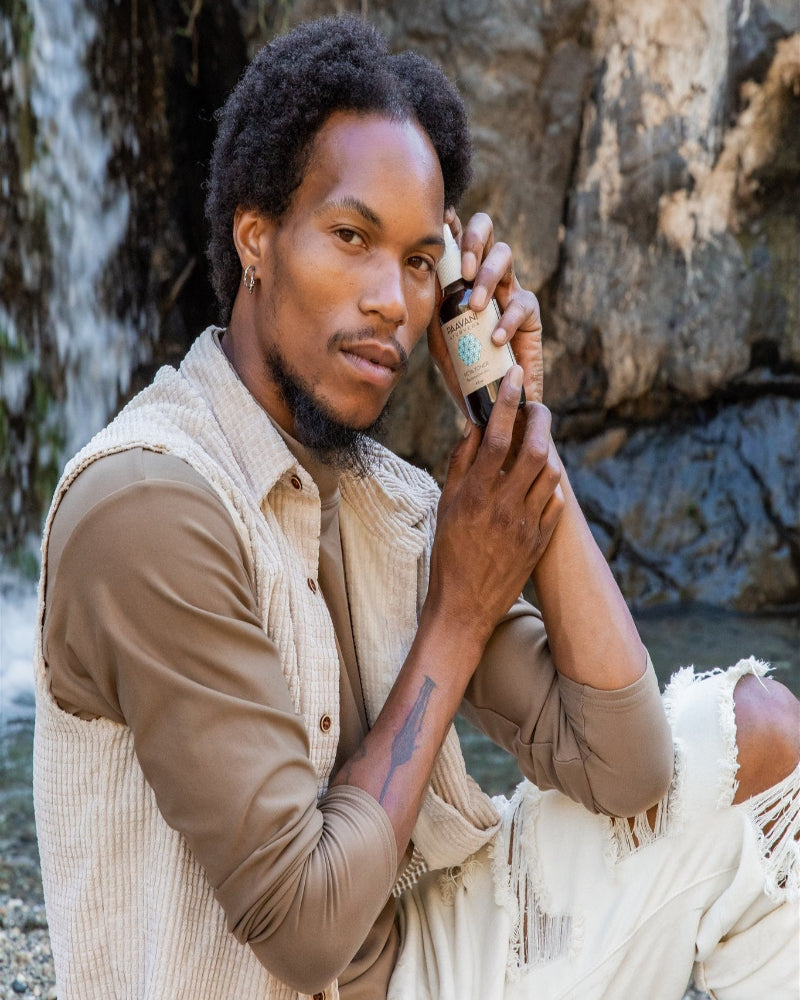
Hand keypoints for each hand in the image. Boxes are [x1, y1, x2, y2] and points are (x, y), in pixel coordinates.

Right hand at [425, 366, 563, 653]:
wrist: (464, 605)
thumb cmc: (448, 552)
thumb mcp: (446, 505)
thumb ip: (461, 465)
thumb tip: (475, 428)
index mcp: (474, 494)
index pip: (495, 437)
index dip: (506, 402)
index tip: (513, 377)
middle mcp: (503, 506)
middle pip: (534, 449)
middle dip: (540, 419)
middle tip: (535, 406)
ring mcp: (526, 524)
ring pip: (550, 473)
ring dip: (546, 451)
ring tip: (535, 443)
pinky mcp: (540, 540)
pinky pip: (555, 502)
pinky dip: (550, 485)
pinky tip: (539, 482)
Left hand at [429, 209, 544, 408]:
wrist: (486, 399)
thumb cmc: (460, 364)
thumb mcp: (437, 334)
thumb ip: (430, 307)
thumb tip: (414, 278)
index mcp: (462, 275)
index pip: (457, 238)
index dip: (452, 224)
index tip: (441, 220)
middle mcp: (486, 274)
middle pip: (486, 231)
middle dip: (473, 241)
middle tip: (463, 270)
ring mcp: (509, 290)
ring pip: (504, 256)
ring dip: (488, 276)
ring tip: (474, 306)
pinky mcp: (529, 314)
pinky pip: (522, 304)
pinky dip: (507, 320)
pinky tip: (495, 338)